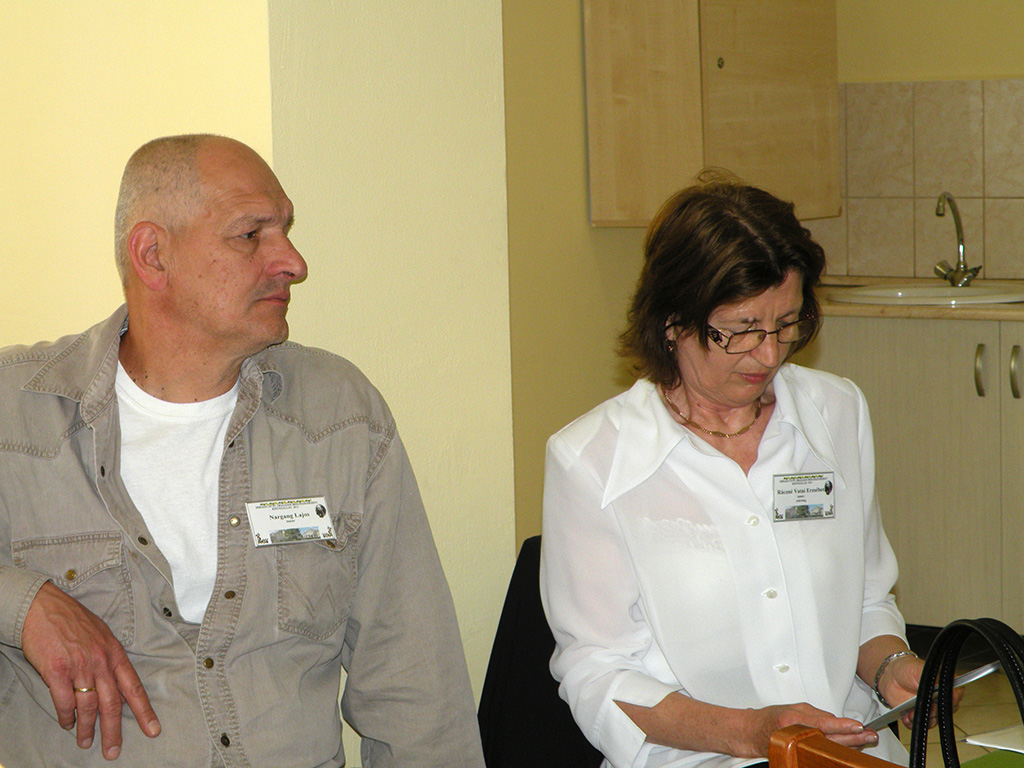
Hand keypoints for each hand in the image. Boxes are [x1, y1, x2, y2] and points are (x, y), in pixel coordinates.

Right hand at [21, 581, 160, 759]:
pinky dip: (66, 716)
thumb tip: (115, 688)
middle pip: (111, 704)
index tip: (153, 730)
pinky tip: (67, 724)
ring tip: (86, 742)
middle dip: (113, 731)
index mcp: (115, 654)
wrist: (44, 607)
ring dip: (87, 728)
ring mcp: (79, 667)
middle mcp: (100, 662)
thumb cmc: (73, 621)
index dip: (144, 710)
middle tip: (113, 752)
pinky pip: (64, 701)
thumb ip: (110, 662)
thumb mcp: (101, 636)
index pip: (134, 687)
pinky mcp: (57, 671)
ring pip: (88, 706)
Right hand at [750, 702, 876, 755]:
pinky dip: (838, 750)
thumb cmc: (771, 719)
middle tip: (869, 735)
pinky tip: (849, 747)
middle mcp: (798, 737)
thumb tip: (835, 721)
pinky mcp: (803, 757)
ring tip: (864, 740)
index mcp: (794, 721)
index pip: (823, 724)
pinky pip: (824, 754)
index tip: (857, 726)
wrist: (755, 733)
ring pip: (831, 749)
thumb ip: (815, 714)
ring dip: (849, 745)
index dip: (842, 726)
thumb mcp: (793, 708)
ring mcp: (800, 750)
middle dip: (853, 738)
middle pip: (831, 740)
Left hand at [879, 654, 963, 729]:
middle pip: (945, 713)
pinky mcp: (916, 715)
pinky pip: (917, 725)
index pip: (955, 696)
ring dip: (922, 719)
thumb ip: (934, 679)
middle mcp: (938, 699)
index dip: (950, 701)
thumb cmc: (906, 668)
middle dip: (934, 712)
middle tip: (925, 707)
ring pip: (932, 722)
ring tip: (911, 712)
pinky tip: (906, 716)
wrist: (889, 675)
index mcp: (944, 685)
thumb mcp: (920, 669)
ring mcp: (928, 709)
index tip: (940, 701)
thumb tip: (944, 688)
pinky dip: (912, 723)